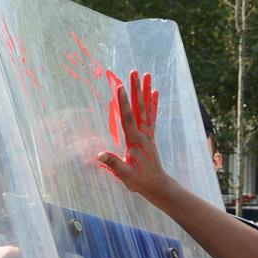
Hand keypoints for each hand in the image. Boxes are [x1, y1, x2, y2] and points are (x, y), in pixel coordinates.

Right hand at [95, 70, 165, 198]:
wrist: (157, 185)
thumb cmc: (139, 181)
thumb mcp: (124, 174)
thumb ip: (113, 163)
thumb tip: (99, 154)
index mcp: (135, 141)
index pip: (127, 118)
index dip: (123, 102)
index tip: (119, 86)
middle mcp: (143, 134)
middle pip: (139, 107)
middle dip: (135, 89)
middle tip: (134, 71)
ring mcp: (148, 134)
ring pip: (146, 108)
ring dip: (145, 91)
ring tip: (146, 75)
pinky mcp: (150, 136)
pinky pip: (152, 116)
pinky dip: (153, 104)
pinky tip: (155, 92)